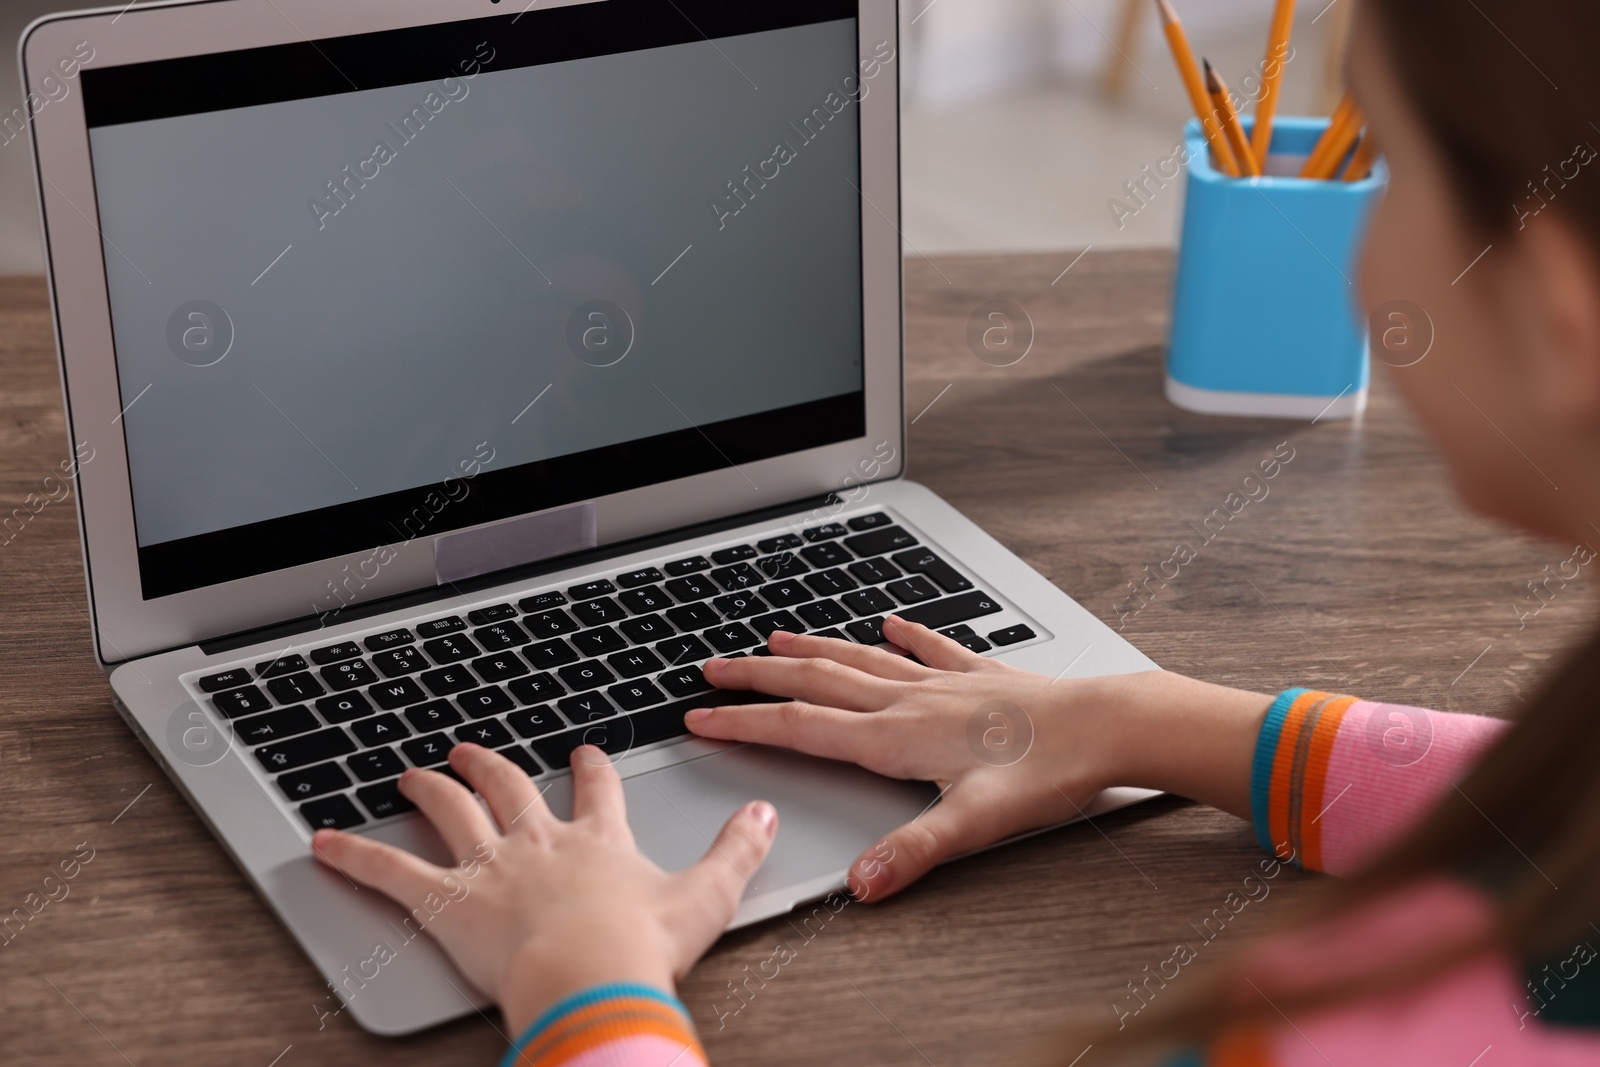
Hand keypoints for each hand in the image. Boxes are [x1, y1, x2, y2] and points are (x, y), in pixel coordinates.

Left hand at [310, 742, 777, 1034]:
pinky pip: (390, 872)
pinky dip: (352, 855)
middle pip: (508, 788)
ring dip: (429, 790)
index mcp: (596, 842)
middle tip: (471, 749)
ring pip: (451, 813)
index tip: (581, 752)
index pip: (594, 790)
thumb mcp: (709, 895)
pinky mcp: (447, 903)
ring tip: (412, 774)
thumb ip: (737, 850)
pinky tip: (320, 841)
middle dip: (490, 765)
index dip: (588, 768)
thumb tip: (764, 813)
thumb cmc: (644, 945)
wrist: (593, 978)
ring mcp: (489, 868)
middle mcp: (538, 843)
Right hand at [686, 616, 1269, 900]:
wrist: (1108, 724)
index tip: (699, 718)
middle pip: (817, 683)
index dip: (745, 724)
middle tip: (711, 668)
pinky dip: (902, 633)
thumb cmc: (1048, 772)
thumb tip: (862, 884)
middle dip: (758, 678)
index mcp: (895, 737)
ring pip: (860, 659)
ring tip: (774, 638)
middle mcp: (909, 701)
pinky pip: (927, 647)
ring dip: (812, 650)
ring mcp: (942, 683)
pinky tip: (889, 620)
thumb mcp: (975, 823)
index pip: (801, 728)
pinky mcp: (977, 675)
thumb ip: (913, 851)